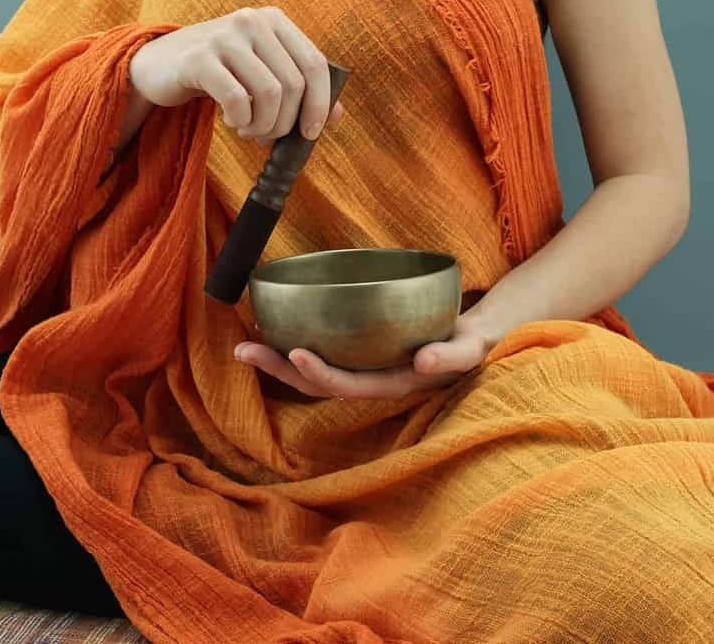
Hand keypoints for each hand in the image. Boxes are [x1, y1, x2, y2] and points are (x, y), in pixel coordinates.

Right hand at [129, 6, 343, 143]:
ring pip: (269, 94)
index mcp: (274, 21)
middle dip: (284, 123)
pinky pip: (236, 99)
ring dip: (262, 125)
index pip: (314, 64)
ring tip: (248, 130)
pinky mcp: (199, 57)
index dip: (320, 104)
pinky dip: (240, 120)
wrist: (160, 66)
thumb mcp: (259, 72)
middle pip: (292, 84)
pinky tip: (231, 120)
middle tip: (266, 137)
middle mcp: (252, 21)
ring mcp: (225, 36)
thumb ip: (297, 88)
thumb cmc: (218, 73)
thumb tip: (336, 115)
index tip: (310, 134)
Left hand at [234, 314, 494, 399]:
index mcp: (390, 383)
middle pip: (316, 383)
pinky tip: (271, 328)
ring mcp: (358, 368)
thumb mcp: (470, 350)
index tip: (297, 353)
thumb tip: (425, 362)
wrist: (468, 341)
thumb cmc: (468, 344)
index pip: (348, 385)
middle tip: (243, 350)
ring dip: (277, 360)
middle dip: (279, 368)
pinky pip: (318, 353)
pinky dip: (292, 344)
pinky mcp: (355, 353)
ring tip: (244, 345)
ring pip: (310, 371)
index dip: (321, 374)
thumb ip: (451, 356)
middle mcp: (368, 379)